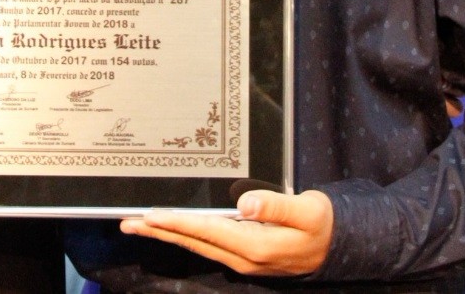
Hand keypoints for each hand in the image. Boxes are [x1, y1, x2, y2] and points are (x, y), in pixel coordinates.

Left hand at [119, 188, 332, 276]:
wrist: (336, 246)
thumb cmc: (323, 224)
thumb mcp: (308, 210)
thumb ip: (277, 206)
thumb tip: (247, 204)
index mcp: (255, 245)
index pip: (207, 231)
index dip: (177, 222)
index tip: (150, 216)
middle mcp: (243, 257)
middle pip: (193, 241)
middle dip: (159, 231)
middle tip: (127, 222)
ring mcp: (242, 259)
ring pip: (196, 245)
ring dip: (168, 234)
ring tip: (141, 224)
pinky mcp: (244, 256)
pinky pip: (207, 245)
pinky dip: (186, 235)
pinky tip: (173, 229)